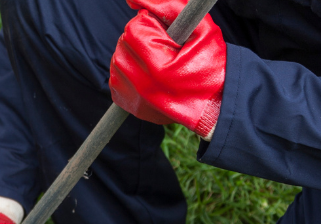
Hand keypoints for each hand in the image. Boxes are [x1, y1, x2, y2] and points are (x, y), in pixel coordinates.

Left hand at [109, 0, 226, 139]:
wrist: (216, 101)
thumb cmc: (212, 63)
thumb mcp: (200, 29)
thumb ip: (169, 7)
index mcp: (159, 67)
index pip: (134, 29)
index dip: (151, 24)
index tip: (167, 32)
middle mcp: (142, 85)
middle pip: (123, 43)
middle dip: (142, 38)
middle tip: (164, 46)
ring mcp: (133, 97)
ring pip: (118, 59)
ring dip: (134, 53)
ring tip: (158, 59)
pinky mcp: (128, 104)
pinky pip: (116, 76)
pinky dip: (129, 69)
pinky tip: (148, 72)